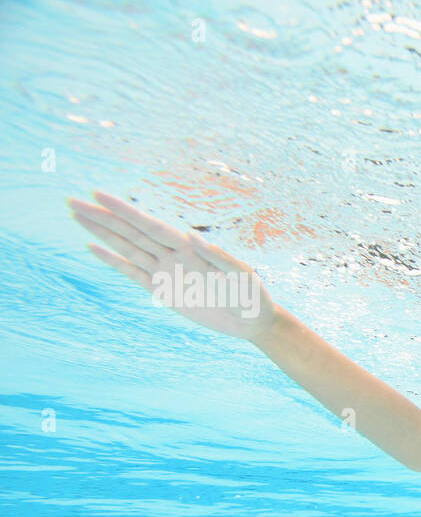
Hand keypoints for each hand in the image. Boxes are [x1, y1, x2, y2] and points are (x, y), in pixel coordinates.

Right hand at [67, 190, 280, 341]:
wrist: (252, 321)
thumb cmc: (251, 294)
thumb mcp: (242, 276)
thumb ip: (220, 257)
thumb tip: (194, 238)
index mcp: (190, 247)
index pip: (150, 225)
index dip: (125, 211)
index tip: (99, 195)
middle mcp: (173, 255)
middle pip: (131, 232)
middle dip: (102, 217)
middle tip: (72, 200)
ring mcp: (165, 271)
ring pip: (126, 248)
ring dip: (101, 233)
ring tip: (76, 215)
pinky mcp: (161, 291)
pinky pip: (132, 274)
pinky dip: (113, 262)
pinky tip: (93, 248)